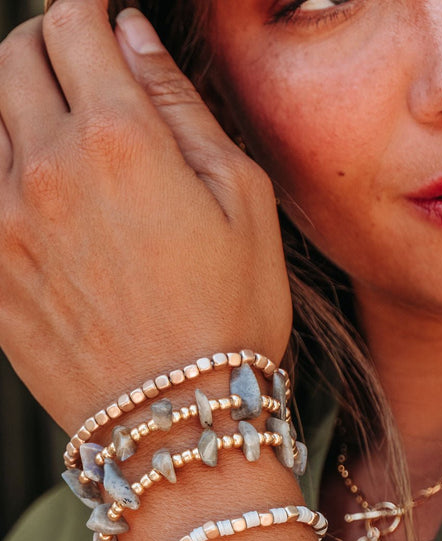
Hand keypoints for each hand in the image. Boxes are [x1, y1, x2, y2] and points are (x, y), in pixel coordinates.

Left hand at [0, 0, 290, 433]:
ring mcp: (4, 225)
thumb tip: (133, 38)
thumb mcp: (244, 202)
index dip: (87, 8)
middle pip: (10, 59)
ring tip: (58, 136)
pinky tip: (40, 197)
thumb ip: (182, 108)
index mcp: (119, 140)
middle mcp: (45, 170)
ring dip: (16, 109)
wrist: (180, 424)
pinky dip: (4, 175)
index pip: (72, 24)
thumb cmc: (231, 318)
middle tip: (78, 67)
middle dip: (43, 47)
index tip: (100, 17)